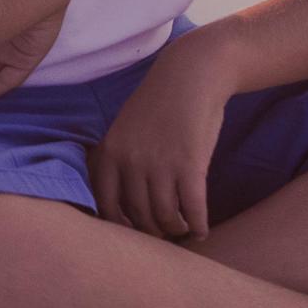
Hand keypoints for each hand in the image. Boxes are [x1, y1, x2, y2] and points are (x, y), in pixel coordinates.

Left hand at [89, 35, 236, 241]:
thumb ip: (119, 161)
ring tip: (183, 229)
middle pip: (139, 216)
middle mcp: (131, 161)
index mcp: (110, 152)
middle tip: (164, 233)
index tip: (132, 233)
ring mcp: (160, 164)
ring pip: (166, 217)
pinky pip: (193, 210)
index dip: (119, 227)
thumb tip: (118, 203)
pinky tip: (202, 230)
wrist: (191, 74)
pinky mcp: (190, 165)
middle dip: (153, 231)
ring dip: (176, 229)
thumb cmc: (160, 104)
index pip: (106, 205)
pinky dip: (198, 226)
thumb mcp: (125, 128)